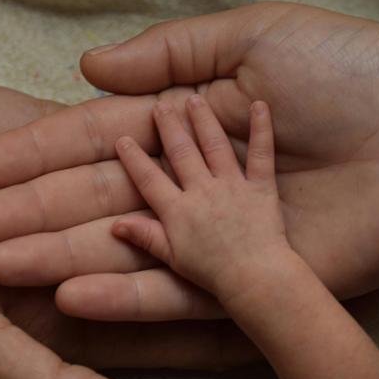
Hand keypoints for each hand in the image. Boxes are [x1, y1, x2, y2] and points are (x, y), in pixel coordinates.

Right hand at [0, 2, 378, 321]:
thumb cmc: (346, 71)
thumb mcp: (252, 38)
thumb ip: (171, 55)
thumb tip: (89, 68)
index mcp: (184, 125)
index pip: (93, 142)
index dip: (36, 155)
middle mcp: (188, 184)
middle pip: (98, 201)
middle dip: (33, 215)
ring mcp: (214, 233)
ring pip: (126, 248)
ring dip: (65, 258)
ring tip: (4, 269)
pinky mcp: (247, 275)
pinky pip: (179, 289)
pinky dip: (128, 294)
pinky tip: (73, 298)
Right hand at [0, 78, 256, 378]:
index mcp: (62, 313)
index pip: (157, 331)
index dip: (216, 337)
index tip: (283, 337)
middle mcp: (75, 256)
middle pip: (170, 265)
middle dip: (234, 265)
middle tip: (310, 268)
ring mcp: (70, 196)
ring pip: (159, 197)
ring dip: (215, 192)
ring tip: (286, 188)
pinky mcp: (59, 141)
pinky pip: (125, 142)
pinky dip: (170, 137)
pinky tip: (222, 127)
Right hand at [112, 97, 286, 298]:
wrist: (258, 279)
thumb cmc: (216, 276)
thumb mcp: (174, 260)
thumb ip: (147, 238)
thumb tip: (116, 224)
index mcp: (179, 210)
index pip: (150, 179)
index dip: (134, 159)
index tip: (123, 139)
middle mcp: (202, 191)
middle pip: (181, 153)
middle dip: (168, 128)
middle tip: (159, 106)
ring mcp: (233, 187)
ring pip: (214, 146)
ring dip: (203, 121)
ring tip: (193, 99)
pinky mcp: (262, 188)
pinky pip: (262, 154)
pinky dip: (262, 128)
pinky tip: (259, 105)